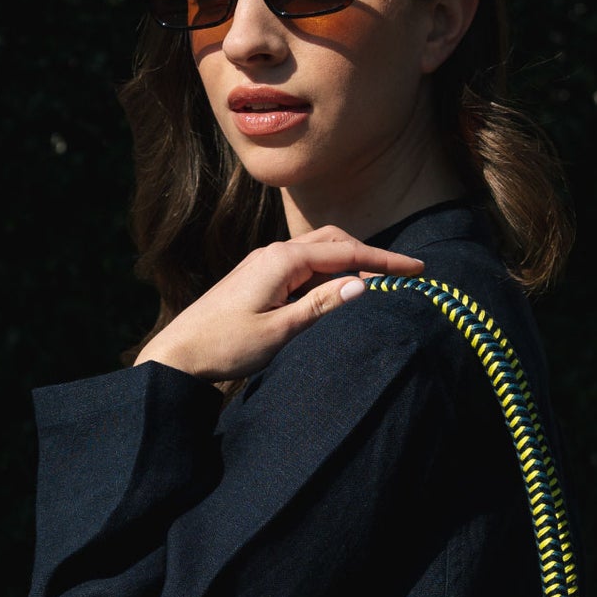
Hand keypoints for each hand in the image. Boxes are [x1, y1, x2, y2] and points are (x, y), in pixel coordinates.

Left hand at [134, 227, 425, 381]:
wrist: (180, 354)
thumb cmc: (227, 346)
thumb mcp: (281, 331)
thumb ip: (323, 305)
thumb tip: (362, 284)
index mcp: (283, 261)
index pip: (346, 251)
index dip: (384, 260)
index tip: (417, 269)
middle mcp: (275, 253)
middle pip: (334, 241)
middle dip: (370, 254)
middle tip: (404, 274)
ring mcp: (266, 264)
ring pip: (319, 253)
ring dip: (350, 263)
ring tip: (379, 284)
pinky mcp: (260, 278)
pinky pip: (304, 267)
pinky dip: (329, 274)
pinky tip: (340, 292)